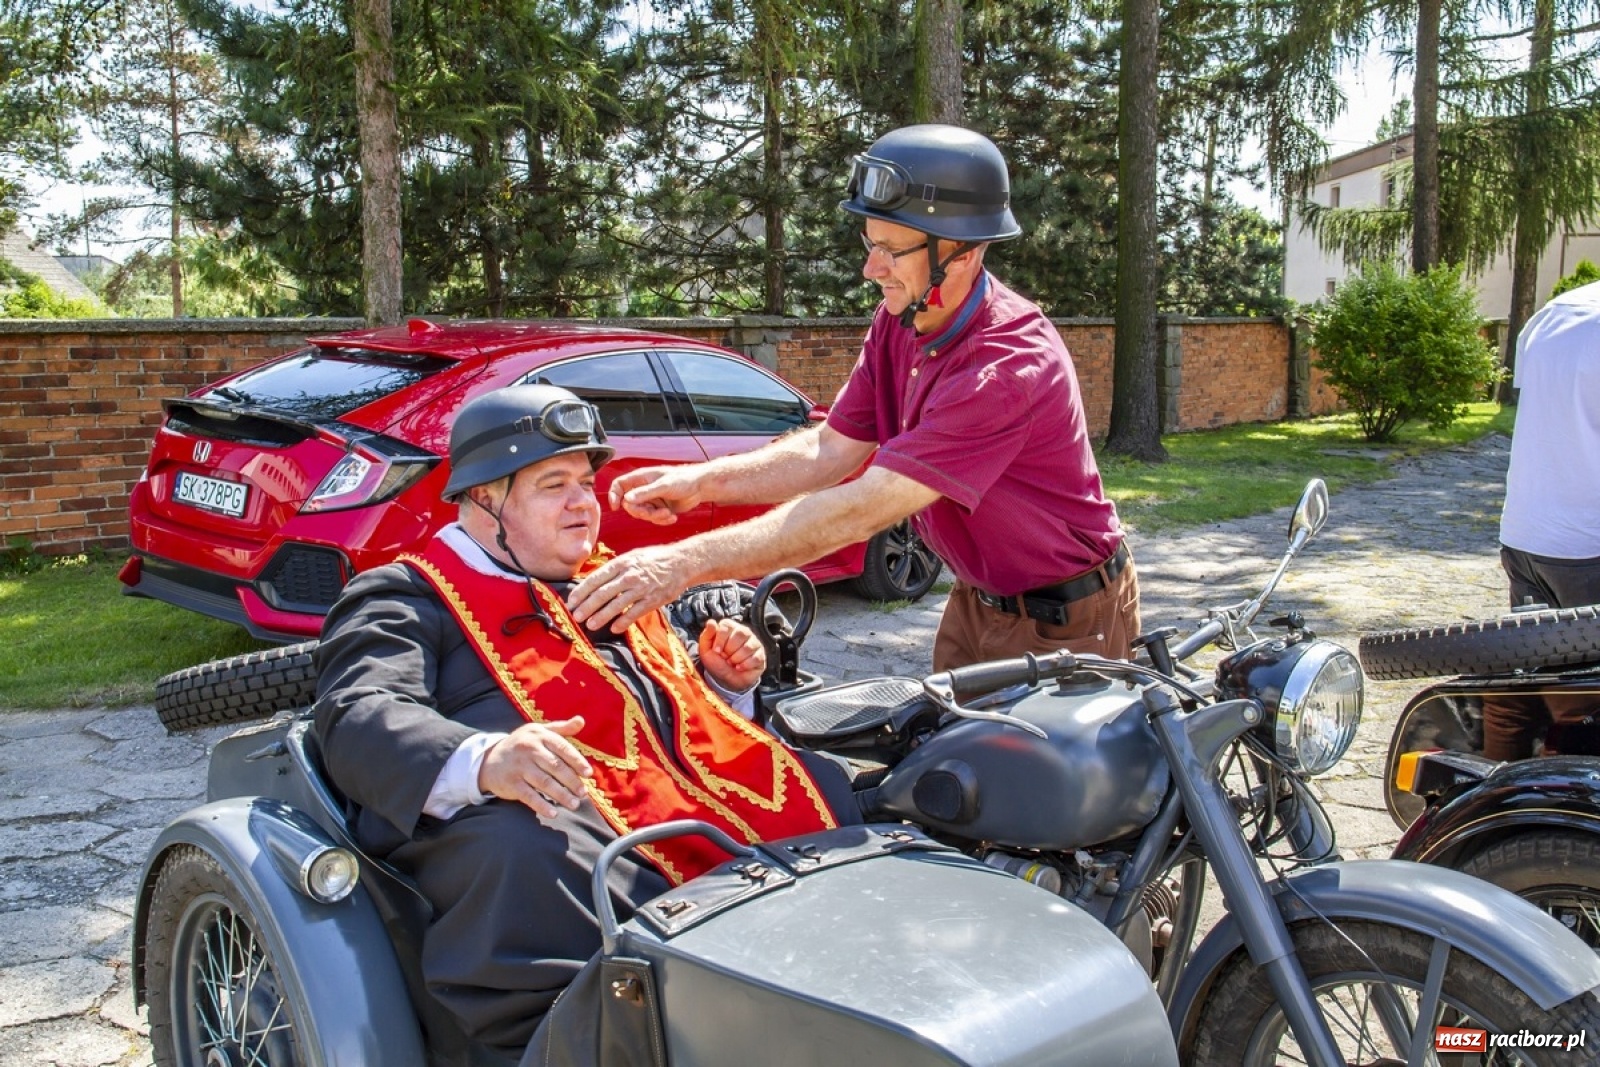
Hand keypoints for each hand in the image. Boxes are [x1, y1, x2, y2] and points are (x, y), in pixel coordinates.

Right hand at [478, 718, 592, 819]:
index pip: (562, 748)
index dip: (577, 761)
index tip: (589, 774)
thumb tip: (581, 721)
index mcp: (539, 735)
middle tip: (584, 793)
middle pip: (555, 767)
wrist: (489, 758)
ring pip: (544, 782)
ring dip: (561, 795)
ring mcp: (519, 767)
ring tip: (574, 805)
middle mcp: (529, 749)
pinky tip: (554, 813)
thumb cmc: (522, 744)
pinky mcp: (511, 783)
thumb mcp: (538, 732)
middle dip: (572, 781)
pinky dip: (542, 805)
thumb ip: (561, 729)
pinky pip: (529, 796)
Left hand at [567, 545, 691, 633]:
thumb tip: (594, 581)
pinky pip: (634, 613)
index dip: (582, 591)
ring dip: (601, 616)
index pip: (596, 578)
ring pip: (616, 605)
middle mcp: (630, 575)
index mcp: (622, 563)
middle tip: (576, 616)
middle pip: (603, 593)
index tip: (571, 601)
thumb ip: (615, 569)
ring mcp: (641, 588)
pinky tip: (614, 628)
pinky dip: (623, 621)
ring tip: (590, 625)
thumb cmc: (654, 559)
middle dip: (587, 606)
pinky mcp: (653, 600)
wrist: (682, 562)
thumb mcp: (632, 557)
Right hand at [608, 465, 703, 524]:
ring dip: (655, 517)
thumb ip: (645, 493)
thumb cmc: (683, 479)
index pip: (619, 485)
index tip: (615, 507)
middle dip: (642, 512)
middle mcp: (644, 489)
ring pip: (642, 514)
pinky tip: (673, 517)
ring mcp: (651, 500)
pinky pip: (654, 519)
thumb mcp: (663, 486)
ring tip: (668, 514)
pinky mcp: (659, 509)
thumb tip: (626, 500)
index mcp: (641, 478)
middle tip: (654, 512)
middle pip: (630, 505)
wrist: (700, 487)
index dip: (614, 495)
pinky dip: (662, 520)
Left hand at [697, 618, 765, 692]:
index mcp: (729, 628)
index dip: (720, 639)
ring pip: (748, 647)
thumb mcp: (706, 651)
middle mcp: (743, 632)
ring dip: (736, 659)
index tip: (717, 650)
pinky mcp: (761, 655)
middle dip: (729, 650)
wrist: (726, 680)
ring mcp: (754, 643)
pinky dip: (745, 665)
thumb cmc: (717, 664)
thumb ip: (706, 636)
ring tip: (732, 663)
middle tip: (726, 657)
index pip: (727, 625)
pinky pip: (755, 658)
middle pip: (740, 634)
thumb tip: (711, 622)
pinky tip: (740, 667)